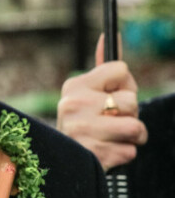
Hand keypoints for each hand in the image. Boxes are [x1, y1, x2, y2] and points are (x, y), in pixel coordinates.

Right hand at [57, 35, 147, 170]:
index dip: (123, 85)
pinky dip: (124, 154)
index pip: (120, 69)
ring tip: (113, 138)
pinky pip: (131, 151)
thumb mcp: (86, 94)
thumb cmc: (83, 123)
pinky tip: (106, 152)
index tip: (109, 96)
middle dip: (130, 114)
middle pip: (132, 100)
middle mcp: (74, 104)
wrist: (62, 162)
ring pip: (136, 127)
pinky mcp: (93, 154)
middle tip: (110, 121)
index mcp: (75, 85)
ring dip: (132, 137)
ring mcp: (82, 129)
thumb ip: (104, 70)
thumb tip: (110, 34)